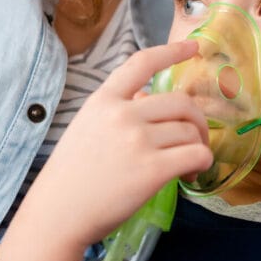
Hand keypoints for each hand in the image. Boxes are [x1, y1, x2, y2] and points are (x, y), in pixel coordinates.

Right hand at [0, 40, 212, 260]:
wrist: (58, 214)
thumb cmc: (71, 175)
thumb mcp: (86, 127)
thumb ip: (117, 109)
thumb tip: (149, 99)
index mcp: (103, 99)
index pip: (142, 63)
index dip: (172, 51)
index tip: (193, 46)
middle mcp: (122, 114)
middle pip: (181, 102)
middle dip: (198, 120)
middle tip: (196, 139)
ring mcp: (137, 141)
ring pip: (191, 131)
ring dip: (198, 146)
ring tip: (189, 164)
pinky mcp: (152, 170)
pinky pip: (196, 155)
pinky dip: (202, 162)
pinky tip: (192, 173)